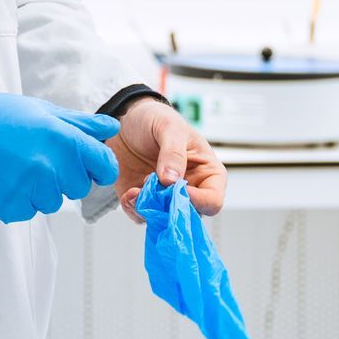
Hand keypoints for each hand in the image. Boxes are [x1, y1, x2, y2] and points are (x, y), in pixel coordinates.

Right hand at [0, 86, 119, 223]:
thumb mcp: (42, 111)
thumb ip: (80, 125)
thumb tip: (111, 128)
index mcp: (63, 139)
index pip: (104, 167)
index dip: (98, 167)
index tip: (87, 166)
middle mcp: (49, 166)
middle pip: (78, 188)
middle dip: (63, 178)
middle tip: (36, 159)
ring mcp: (29, 189)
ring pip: (52, 203)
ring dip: (38, 191)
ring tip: (15, 168)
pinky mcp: (10, 207)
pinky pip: (27, 212)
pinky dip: (17, 200)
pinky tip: (2, 179)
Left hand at [108, 97, 226, 222]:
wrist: (125, 120)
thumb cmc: (156, 119)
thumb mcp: (169, 127)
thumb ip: (173, 153)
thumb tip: (172, 180)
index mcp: (206, 173)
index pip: (212, 200)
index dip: (198, 201)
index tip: (176, 189)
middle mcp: (189, 189)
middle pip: (188, 215)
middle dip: (169, 208)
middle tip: (151, 189)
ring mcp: (166, 197)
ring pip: (163, 220)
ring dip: (148, 210)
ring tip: (135, 191)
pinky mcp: (144, 200)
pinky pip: (141, 216)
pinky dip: (133, 208)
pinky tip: (129, 193)